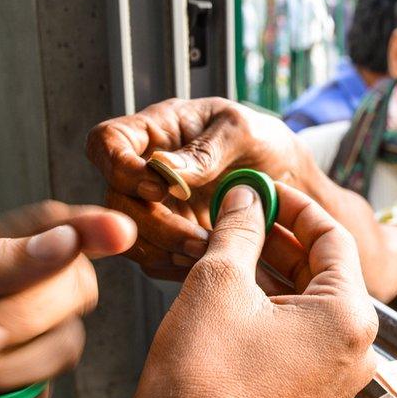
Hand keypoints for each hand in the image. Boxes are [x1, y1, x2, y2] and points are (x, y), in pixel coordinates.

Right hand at [86, 98, 306, 279]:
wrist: (288, 179)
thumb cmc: (263, 141)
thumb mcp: (242, 132)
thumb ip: (204, 151)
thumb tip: (161, 168)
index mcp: (157, 131)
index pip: (108, 142)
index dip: (119, 167)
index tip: (158, 188)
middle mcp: (145, 169)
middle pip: (116, 200)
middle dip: (153, 224)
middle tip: (196, 237)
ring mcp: (154, 206)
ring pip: (131, 237)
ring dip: (166, 251)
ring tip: (209, 252)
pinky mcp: (168, 238)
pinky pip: (154, 259)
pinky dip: (177, 266)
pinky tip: (209, 264)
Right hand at [106, 182, 377, 397]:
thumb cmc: (198, 385)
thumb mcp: (217, 282)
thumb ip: (240, 229)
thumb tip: (246, 198)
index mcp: (348, 320)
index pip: (333, 239)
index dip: (295, 206)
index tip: (265, 189)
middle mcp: (355, 352)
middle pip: (325, 272)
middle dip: (282, 238)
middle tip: (244, 212)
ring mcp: (336, 379)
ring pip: (311, 304)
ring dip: (274, 271)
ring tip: (232, 245)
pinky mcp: (311, 395)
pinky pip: (301, 335)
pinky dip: (273, 307)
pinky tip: (237, 287)